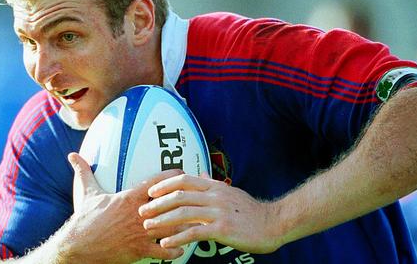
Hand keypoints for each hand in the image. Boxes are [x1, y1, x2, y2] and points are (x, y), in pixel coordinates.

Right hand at [63, 153, 184, 263]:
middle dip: (185, 201)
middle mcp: (139, 213)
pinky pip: (164, 251)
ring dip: (184, 226)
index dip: (173, 177)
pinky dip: (174, 249)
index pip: (157, 183)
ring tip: (195, 224)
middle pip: (170, 204)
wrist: (78, 246)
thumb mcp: (85, 193)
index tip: (183, 174)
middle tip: (196, 198)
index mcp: (130, 197)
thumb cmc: (84, 219)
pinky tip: (180, 248)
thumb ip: (83, 172)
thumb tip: (72, 155)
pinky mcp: (140, 250)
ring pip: (172, 227)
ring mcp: (141, 232)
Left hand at [138, 173, 283, 253]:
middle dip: (157, 203)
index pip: (184, 179)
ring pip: (183, 213)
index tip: (150, 192)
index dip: (164, 185)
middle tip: (142, 210)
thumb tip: (199, 174)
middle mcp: (215, 196)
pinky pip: (194, 233)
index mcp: (215, 187)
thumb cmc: (250, 211)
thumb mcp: (230, 192)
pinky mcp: (223, 229)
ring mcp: (219, 212)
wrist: (274, 224)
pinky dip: (177, 238)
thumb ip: (212, 184)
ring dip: (162, 220)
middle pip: (179, 195)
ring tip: (148, 227)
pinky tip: (166, 243)